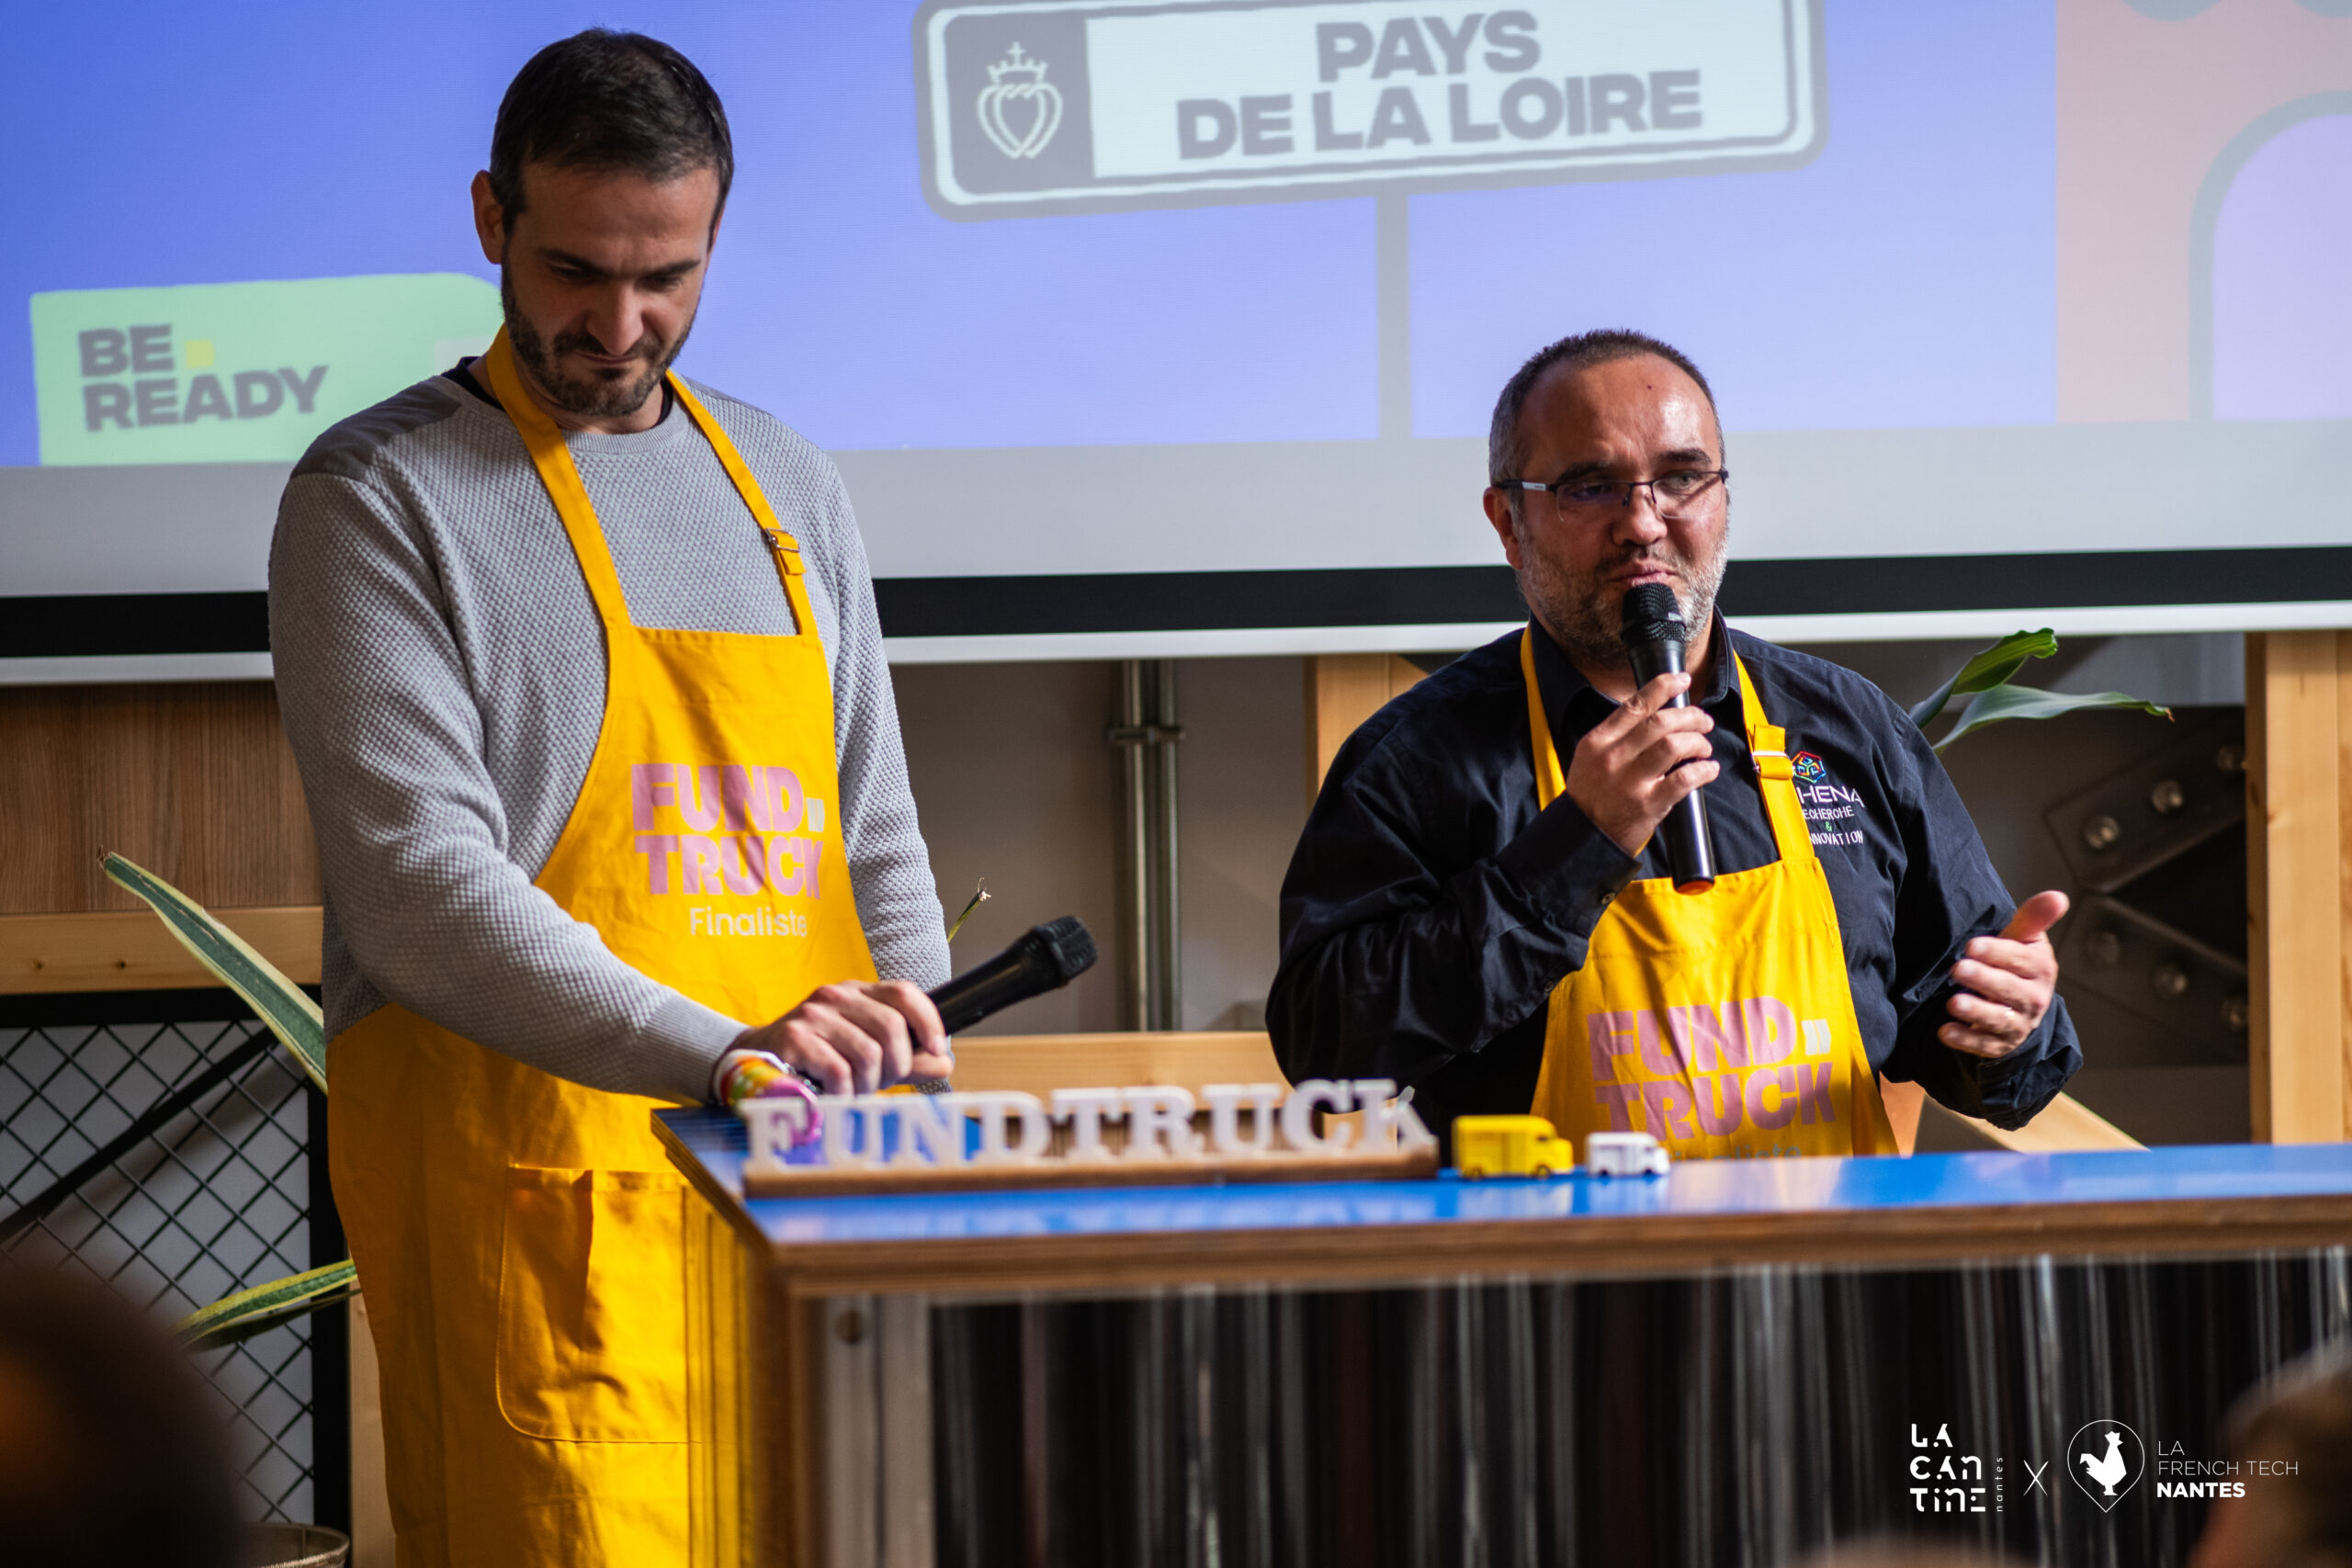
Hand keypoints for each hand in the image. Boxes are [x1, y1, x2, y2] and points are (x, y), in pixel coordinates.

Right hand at [733, 980, 951, 1094]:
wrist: (758, 1062)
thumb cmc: (818, 1058)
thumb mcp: (866, 1054)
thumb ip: (905, 1057)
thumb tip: (944, 1062)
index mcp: (858, 992)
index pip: (905, 992)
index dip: (928, 1021)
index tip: (936, 1050)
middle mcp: (837, 996)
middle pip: (892, 1028)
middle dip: (895, 1066)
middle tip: (878, 1083)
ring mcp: (814, 1014)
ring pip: (869, 1054)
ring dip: (866, 1085)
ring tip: (852, 1090)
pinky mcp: (794, 1037)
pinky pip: (840, 1071)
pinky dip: (843, 1092)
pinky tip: (833, 1093)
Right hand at [1565, 671, 1720, 857]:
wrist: (1583, 836)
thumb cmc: (1591, 795)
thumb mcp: (1590, 757)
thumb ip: (1615, 736)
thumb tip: (1653, 715)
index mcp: (1599, 741)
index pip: (1635, 705)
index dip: (1663, 687)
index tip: (1682, 679)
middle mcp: (1614, 757)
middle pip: (1661, 722)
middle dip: (1691, 716)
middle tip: (1703, 721)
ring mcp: (1631, 781)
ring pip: (1674, 746)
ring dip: (1697, 742)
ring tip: (1703, 747)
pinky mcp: (1649, 804)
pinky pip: (1684, 780)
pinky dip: (1703, 770)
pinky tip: (1708, 769)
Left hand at [1940, 890, 2068, 1058]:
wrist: (2020, 1006)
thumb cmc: (2015, 963)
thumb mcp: (2024, 939)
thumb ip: (2033, 919)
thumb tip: (2057, 896)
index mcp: (2040, 968)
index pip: (2021, 960)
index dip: (1997, 953)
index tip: (1972, 945)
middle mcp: (2033, 998)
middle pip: (2009, 990)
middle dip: (1984, 980)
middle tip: (1958, 968)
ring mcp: (2018, 1024)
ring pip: (1998, 1019)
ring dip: (1975, 1012)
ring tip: (1953, 1002)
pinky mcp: (2000, 1044)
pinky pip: (1983, 1045)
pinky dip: (1965, 1040)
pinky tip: (1945, 1031)